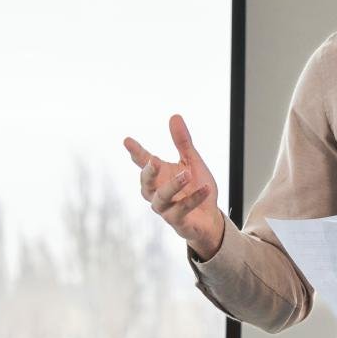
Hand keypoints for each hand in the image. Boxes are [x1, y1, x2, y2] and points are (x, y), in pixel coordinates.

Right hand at [123, 115, 224, 259]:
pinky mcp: (178, 221)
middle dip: (148, 172)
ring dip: (173, 185)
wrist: (209, 218)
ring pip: (161, 198)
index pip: (144, 163)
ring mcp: (166, 209)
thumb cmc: (196, 188)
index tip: (127, 141)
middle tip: (154, 161)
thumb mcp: (192, 162)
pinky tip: (206, 188)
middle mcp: (157, 193)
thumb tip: (174, 116)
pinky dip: (194, 198)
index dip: (136, 152)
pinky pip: (183, 210)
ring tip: (187, 174)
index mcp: (159, 176)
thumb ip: (182, 142)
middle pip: (146, 184)